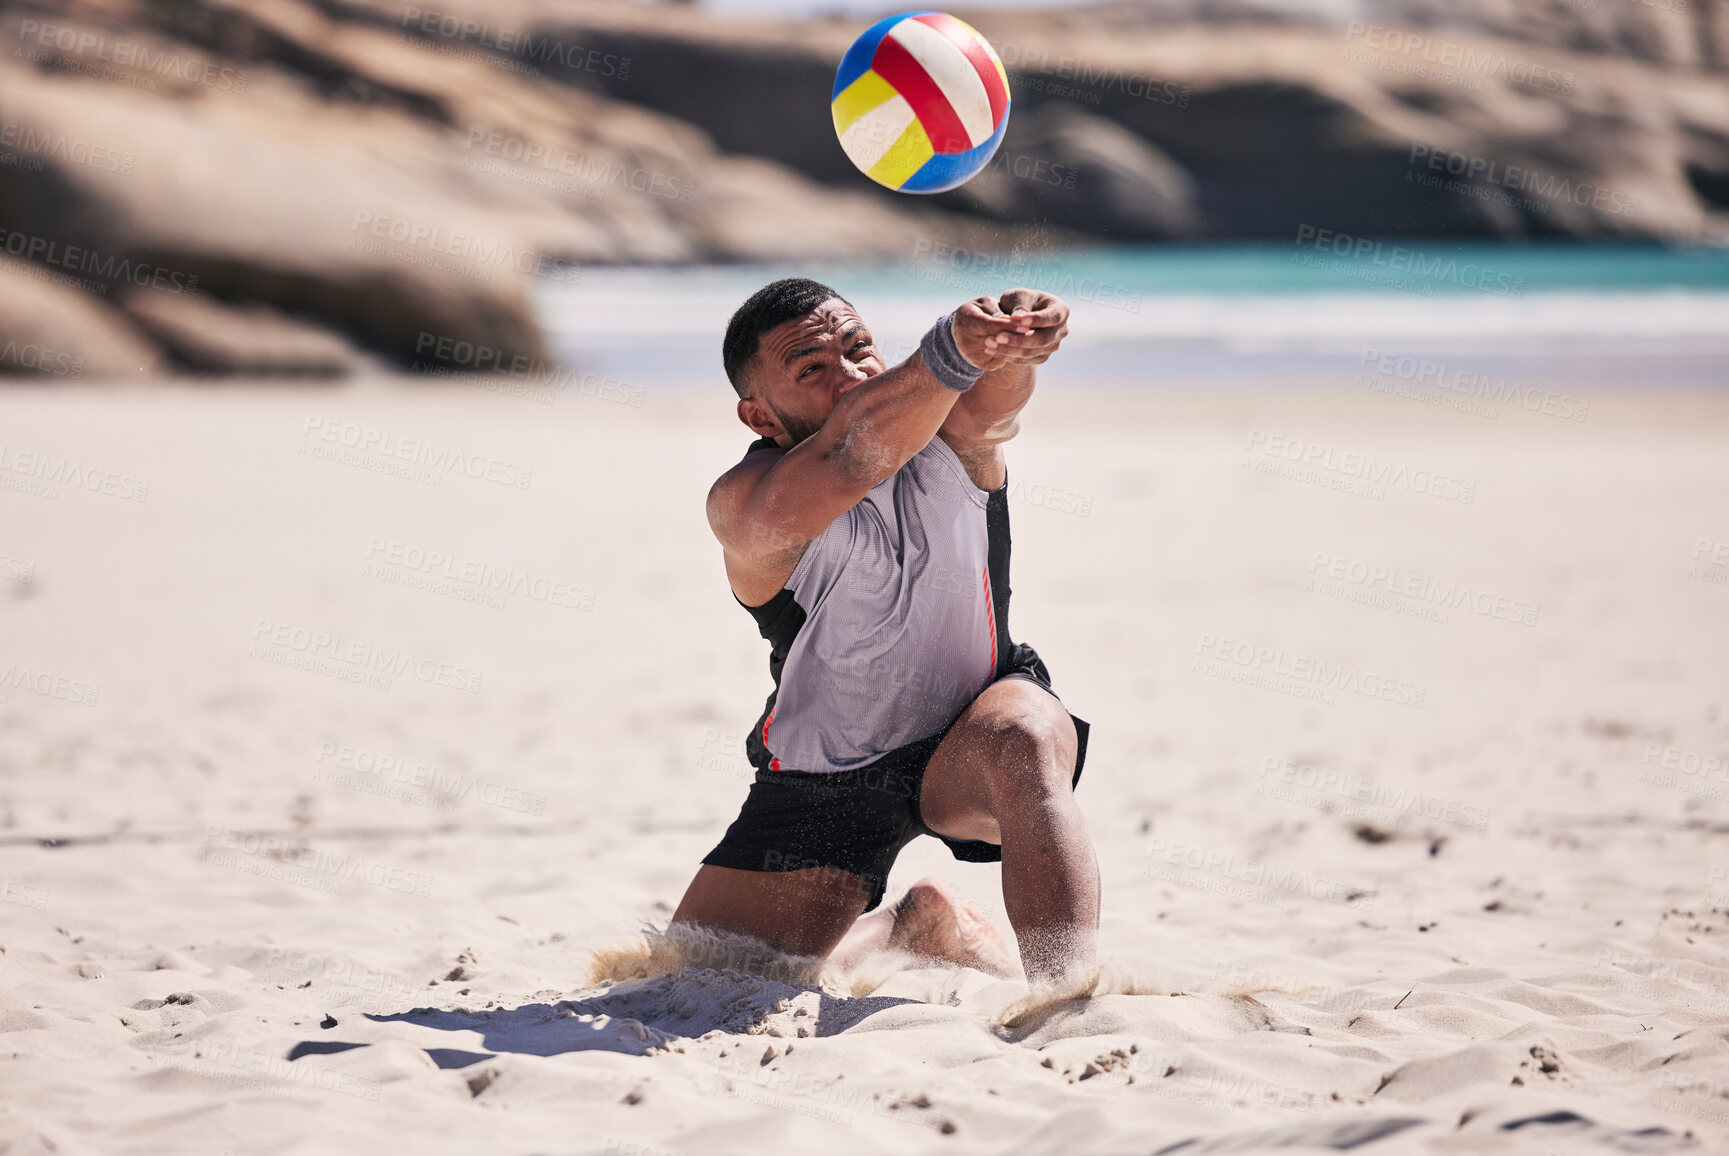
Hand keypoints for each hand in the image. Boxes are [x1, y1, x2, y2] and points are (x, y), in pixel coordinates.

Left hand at [950, 290, 1069, 370]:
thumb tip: (1016, 318)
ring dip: (1009, 349)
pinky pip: (1025, 360)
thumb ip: (1020, 305)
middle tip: (998, 336)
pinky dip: (1008, 356)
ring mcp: (1052, 346)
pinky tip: (991, 350)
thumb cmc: (1021, 300)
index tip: (1016, 319)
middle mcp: (1061, 331)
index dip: (1036, 319)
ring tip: (989, 343)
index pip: (1051, 317)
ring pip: (1032, 352)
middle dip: (1019, 339)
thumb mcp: (1020, 296)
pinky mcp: (1041, 356)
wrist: (1020, 316)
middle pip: (1043, 339)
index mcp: (1060, 311)